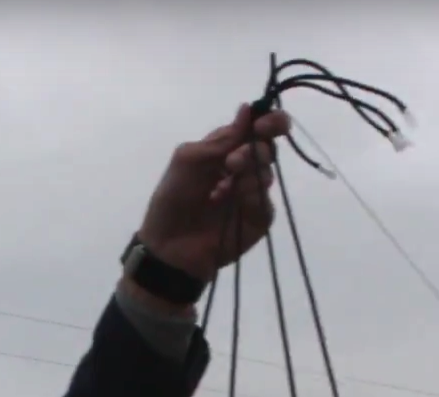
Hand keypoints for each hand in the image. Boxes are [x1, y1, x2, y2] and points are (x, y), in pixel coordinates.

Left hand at [136, 104, 292, 284]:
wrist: (170, 246)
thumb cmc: (173, 199)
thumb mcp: (190, 160)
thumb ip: (222, 138)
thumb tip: (247, 108)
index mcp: (226, 150)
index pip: (256, 128)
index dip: (268, 121)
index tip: (264, 125)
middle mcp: (244, 169)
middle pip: (268, 148)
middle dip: (256, 150)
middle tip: (232, 163)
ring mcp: (252, 195)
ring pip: (267, 174)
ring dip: (248, 175)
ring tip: (222, 190)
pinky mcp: (258, 219)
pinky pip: (266, 203)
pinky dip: (249, 200)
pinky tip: (230, 207)